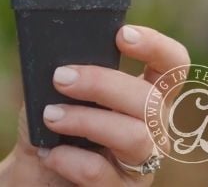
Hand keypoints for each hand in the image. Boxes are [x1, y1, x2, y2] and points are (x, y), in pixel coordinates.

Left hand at [0, 24, 187, 185]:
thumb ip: (65, 73)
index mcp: (142, 97)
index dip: (156, 47)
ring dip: (84, 120)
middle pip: (149, 99)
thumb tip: (58, 54)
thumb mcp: (54, 95)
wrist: (34, 177)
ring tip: (49, 117)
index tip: (121, 35)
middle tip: (60, 78)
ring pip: (134, 135)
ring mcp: (143, 164)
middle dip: (101, 82)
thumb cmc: (49, 130)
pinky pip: (101, 171)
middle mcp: (153, 129)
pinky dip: (68, 158)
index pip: (172, 66)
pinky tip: (48, 153)